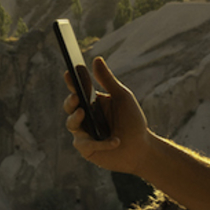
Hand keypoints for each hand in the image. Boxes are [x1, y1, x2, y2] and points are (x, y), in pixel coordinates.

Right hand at [64, 56, 153, 174]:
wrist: (141, 148)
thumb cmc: (132, 121)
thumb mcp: (122, 98)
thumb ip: (108, 81)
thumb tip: (96, 59)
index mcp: (91, 102)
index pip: (77, 89)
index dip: (71, 81)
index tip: (69, 73)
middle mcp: (84, 116)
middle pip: (69, 106)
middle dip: (70, 101)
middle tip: (76, 96)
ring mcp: (83, 133)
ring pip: (72, 124)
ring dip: (76, 119)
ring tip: (84, 112)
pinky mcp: (87, 149)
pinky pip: (87, 144)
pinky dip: (102, 142)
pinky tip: (115, 141)